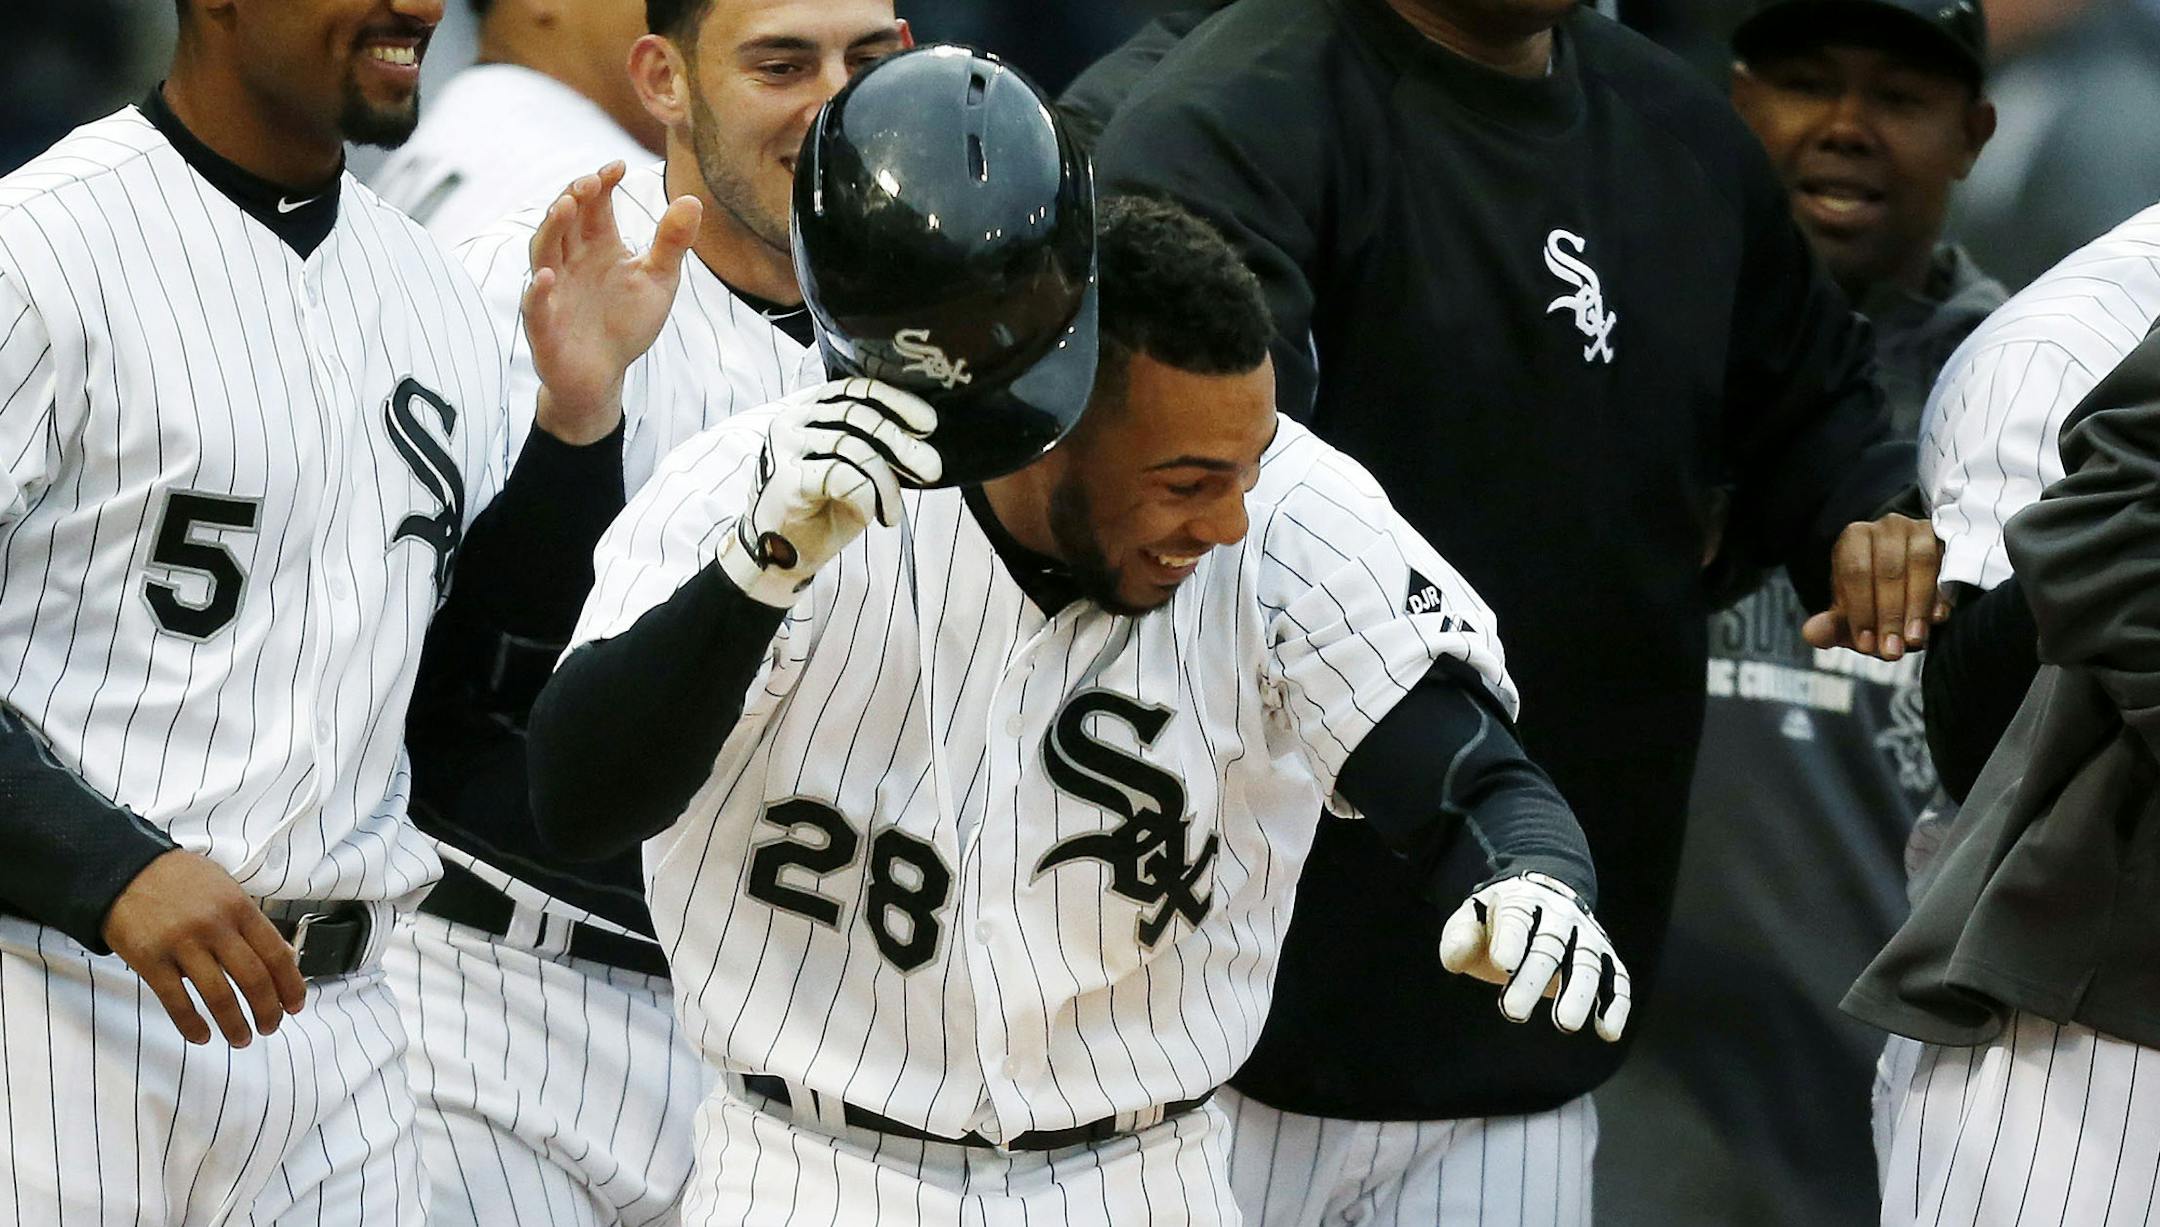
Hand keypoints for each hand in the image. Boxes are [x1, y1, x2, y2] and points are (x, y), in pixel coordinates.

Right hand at [100, 850, 305, 1046]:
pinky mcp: (150, 960)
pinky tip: (202, 1036)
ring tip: (242, 1038)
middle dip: (268, 1010)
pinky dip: (192, 1024)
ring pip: (218, 995)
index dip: (290, 985)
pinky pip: (176, 1001)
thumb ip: (254, 923)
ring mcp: (181, 944)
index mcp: (239, 908)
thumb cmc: (180, 881)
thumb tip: (286, 957)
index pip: (276, 954)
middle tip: (271, 1026)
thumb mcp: (226, 890)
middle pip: (253, 979)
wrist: (124, 870)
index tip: (295, 1005)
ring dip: (234, 1024)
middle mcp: (215, 926)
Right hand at [523, 161, 701, 444]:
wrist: (604, 375)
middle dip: (574, 198)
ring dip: (550, 229)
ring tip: (563, 207)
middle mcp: (570, 260)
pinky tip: (545, 277)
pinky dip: (537, 291)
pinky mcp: (544, 325)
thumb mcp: (658, 280)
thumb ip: (672, 243)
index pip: (594, 204)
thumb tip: (693, 199)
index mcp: (597, 245)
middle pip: (565, 220)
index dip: (602, 183)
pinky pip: (535, 305)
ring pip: (543, 252)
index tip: (618, 166)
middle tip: (590, 181)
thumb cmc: (627, 323)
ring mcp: (553, 290)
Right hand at [718, 379, 941, 605]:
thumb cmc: (820, 510)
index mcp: (810, 410)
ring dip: (886, 482)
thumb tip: (922, 438)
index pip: (857, 389)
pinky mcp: (787, 479)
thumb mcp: (855, 471)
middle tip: (932, 469)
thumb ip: (876, 448)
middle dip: (902, 443)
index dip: (896, 402)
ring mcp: (786, 447)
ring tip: (893, 511)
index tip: (929, 425)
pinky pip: (842, 477)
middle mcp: (793, 420)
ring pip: (854, 447)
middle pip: (858, 416)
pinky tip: (872, 516)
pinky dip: (866, 497)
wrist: (778, 556)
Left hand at [1439, 872, 1630, 1041]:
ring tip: (1565, 1024)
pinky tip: (1607, 1031)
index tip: (1502, 965)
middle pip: (1550, 944)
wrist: (1540, 904)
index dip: (1510, 940)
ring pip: (1586, 961)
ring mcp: (1586, 935)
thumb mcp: (1471, 921)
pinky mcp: (1606, 957)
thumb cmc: (1497, 923)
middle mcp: (1559, 915)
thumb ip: (1460, 938)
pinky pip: (1616, 978)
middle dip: (1533, 978)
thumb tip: (1454, 958)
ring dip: (1578, 994)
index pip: (1517, 918)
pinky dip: (1615, 1004)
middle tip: (1512, 1011)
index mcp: (1521, 901)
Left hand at [1801, 514, 1946, 659]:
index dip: (1860, 610)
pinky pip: (1947, 563)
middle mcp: (1885, 528)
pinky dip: (1942, 593)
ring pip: (1920, 562)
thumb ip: (1831, 625)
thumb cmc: (1873, 599)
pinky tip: (1937, 618)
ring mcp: (1918, 529)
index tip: (1866, 646)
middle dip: (1890, 615)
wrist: (1908, 581)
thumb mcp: (1850, 615)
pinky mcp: (1946, 539)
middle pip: (1888, 569)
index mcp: (1853, 540)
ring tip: (1914, 640)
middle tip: (1892, 651)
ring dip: (1917, 605)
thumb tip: (1811, 634)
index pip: (1855, 572)